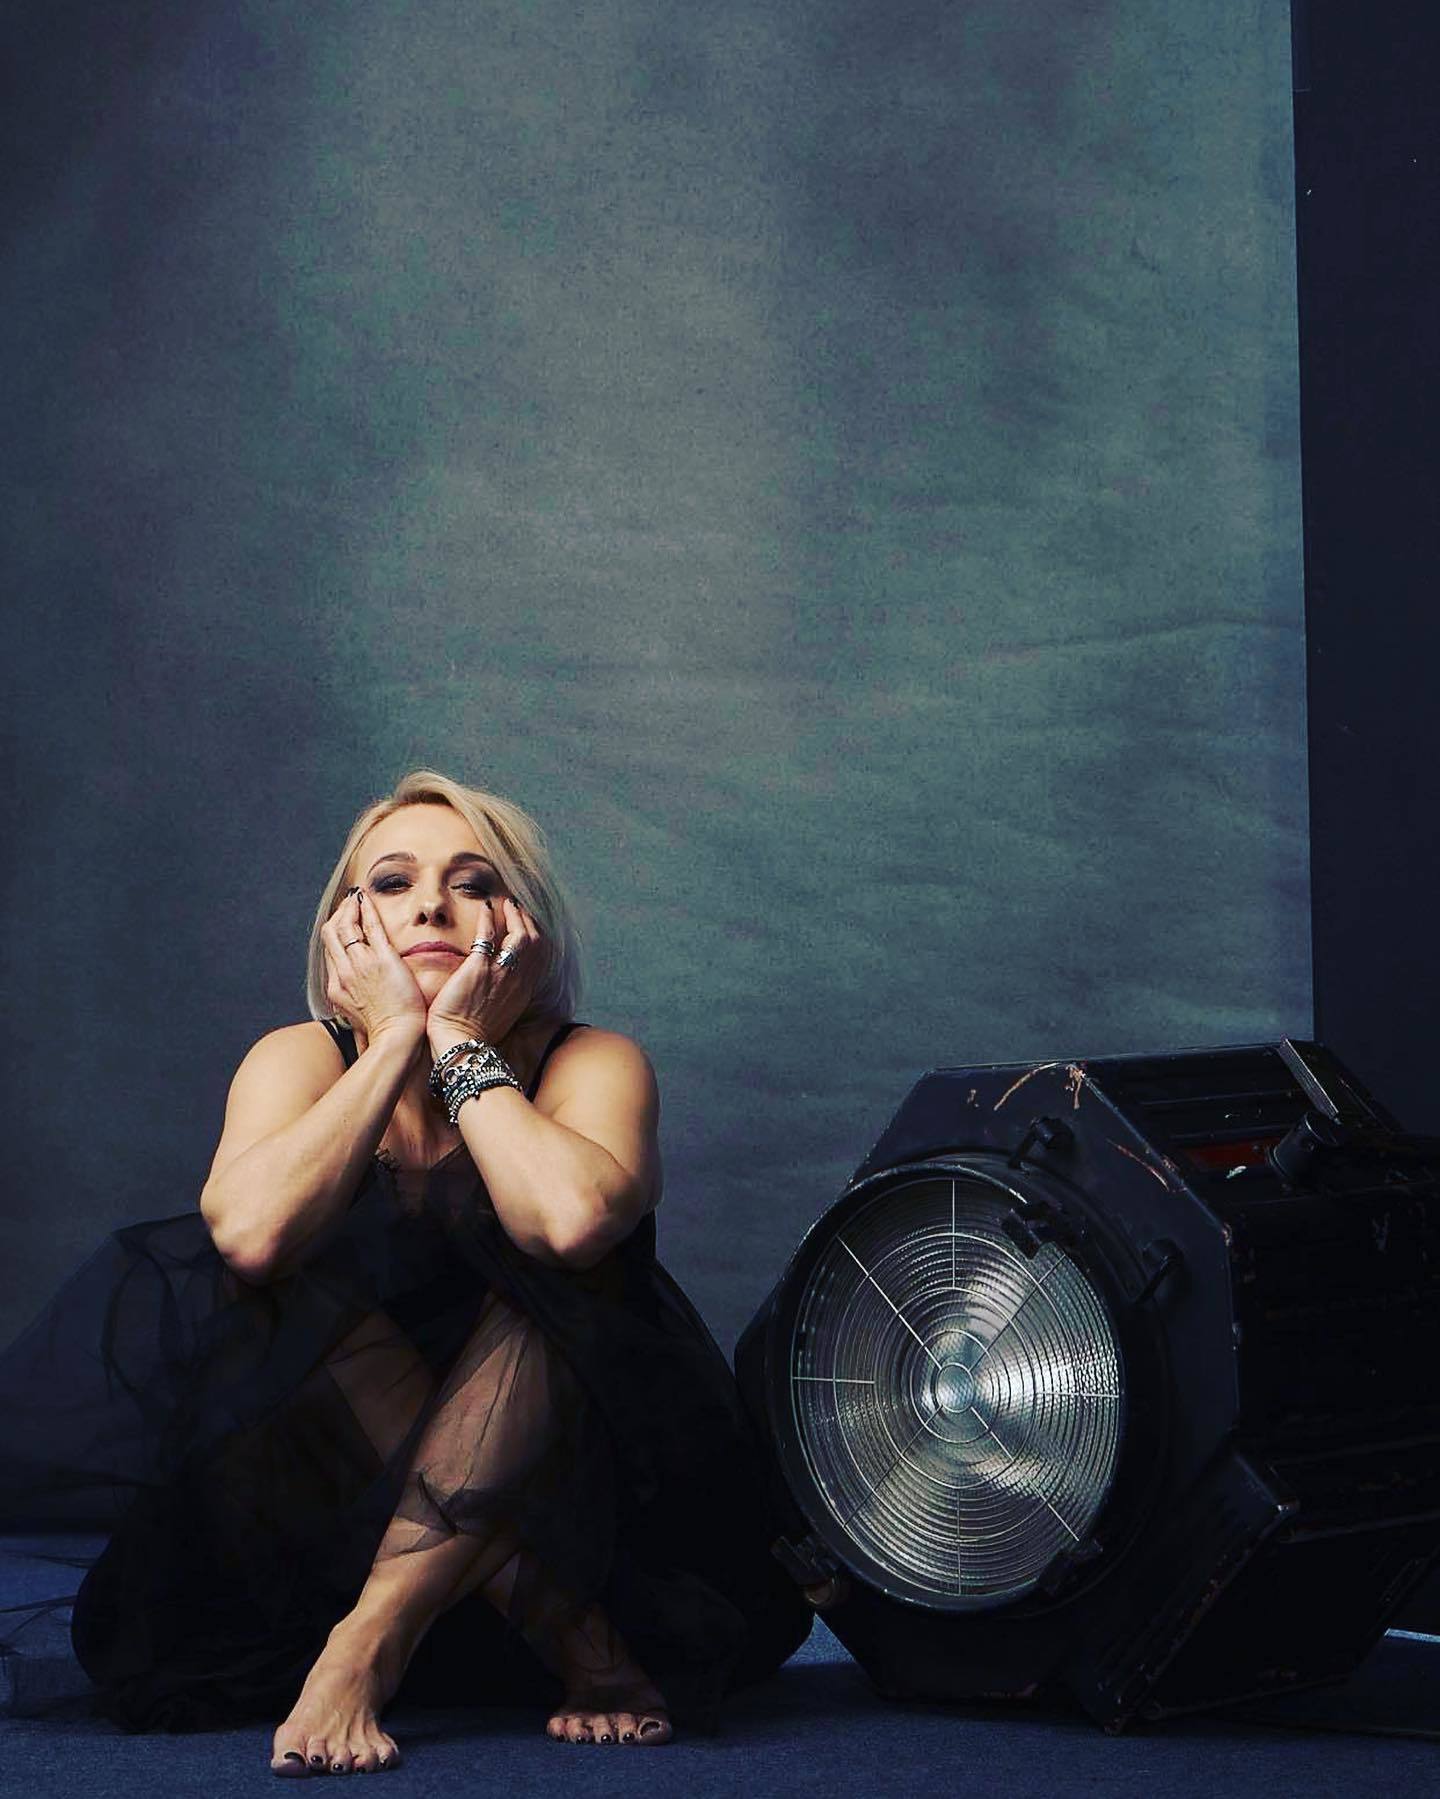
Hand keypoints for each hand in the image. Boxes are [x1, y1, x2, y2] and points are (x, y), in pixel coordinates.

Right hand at [320, 890, 427, 1044]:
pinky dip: (366, 909)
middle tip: (349, 902)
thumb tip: (355, 998)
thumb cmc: (385, 1029)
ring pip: (346, 926)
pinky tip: (367, 899)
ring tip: (357, 897)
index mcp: (337, 986)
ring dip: (350, 907)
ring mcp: (362, 964)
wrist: (397, 1037)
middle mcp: (344, 972)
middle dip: (338, 914)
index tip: (343, 921)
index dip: (334, 932)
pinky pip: (370, 926)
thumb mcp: (358, 1015)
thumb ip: (354, 999)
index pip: (330, 951)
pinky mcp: (383, 959)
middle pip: (331, 933)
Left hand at [426, 896, 543, 1053]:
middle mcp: (519, 980)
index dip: (536, 936)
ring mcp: (501, 974)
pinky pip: (489, 935)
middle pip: (536, 942)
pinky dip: (488, 918)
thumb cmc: (475, 1035)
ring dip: (514, 916)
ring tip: (506, 904)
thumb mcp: (502, 1015)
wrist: (461, 1045)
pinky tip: (484, 909)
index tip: (527, 925)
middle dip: (528, 921)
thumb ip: (507, 996)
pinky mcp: (479, 969)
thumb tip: (503, 987)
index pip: (540, 956)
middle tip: (517, 908)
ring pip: (519, 935)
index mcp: (524, 991)